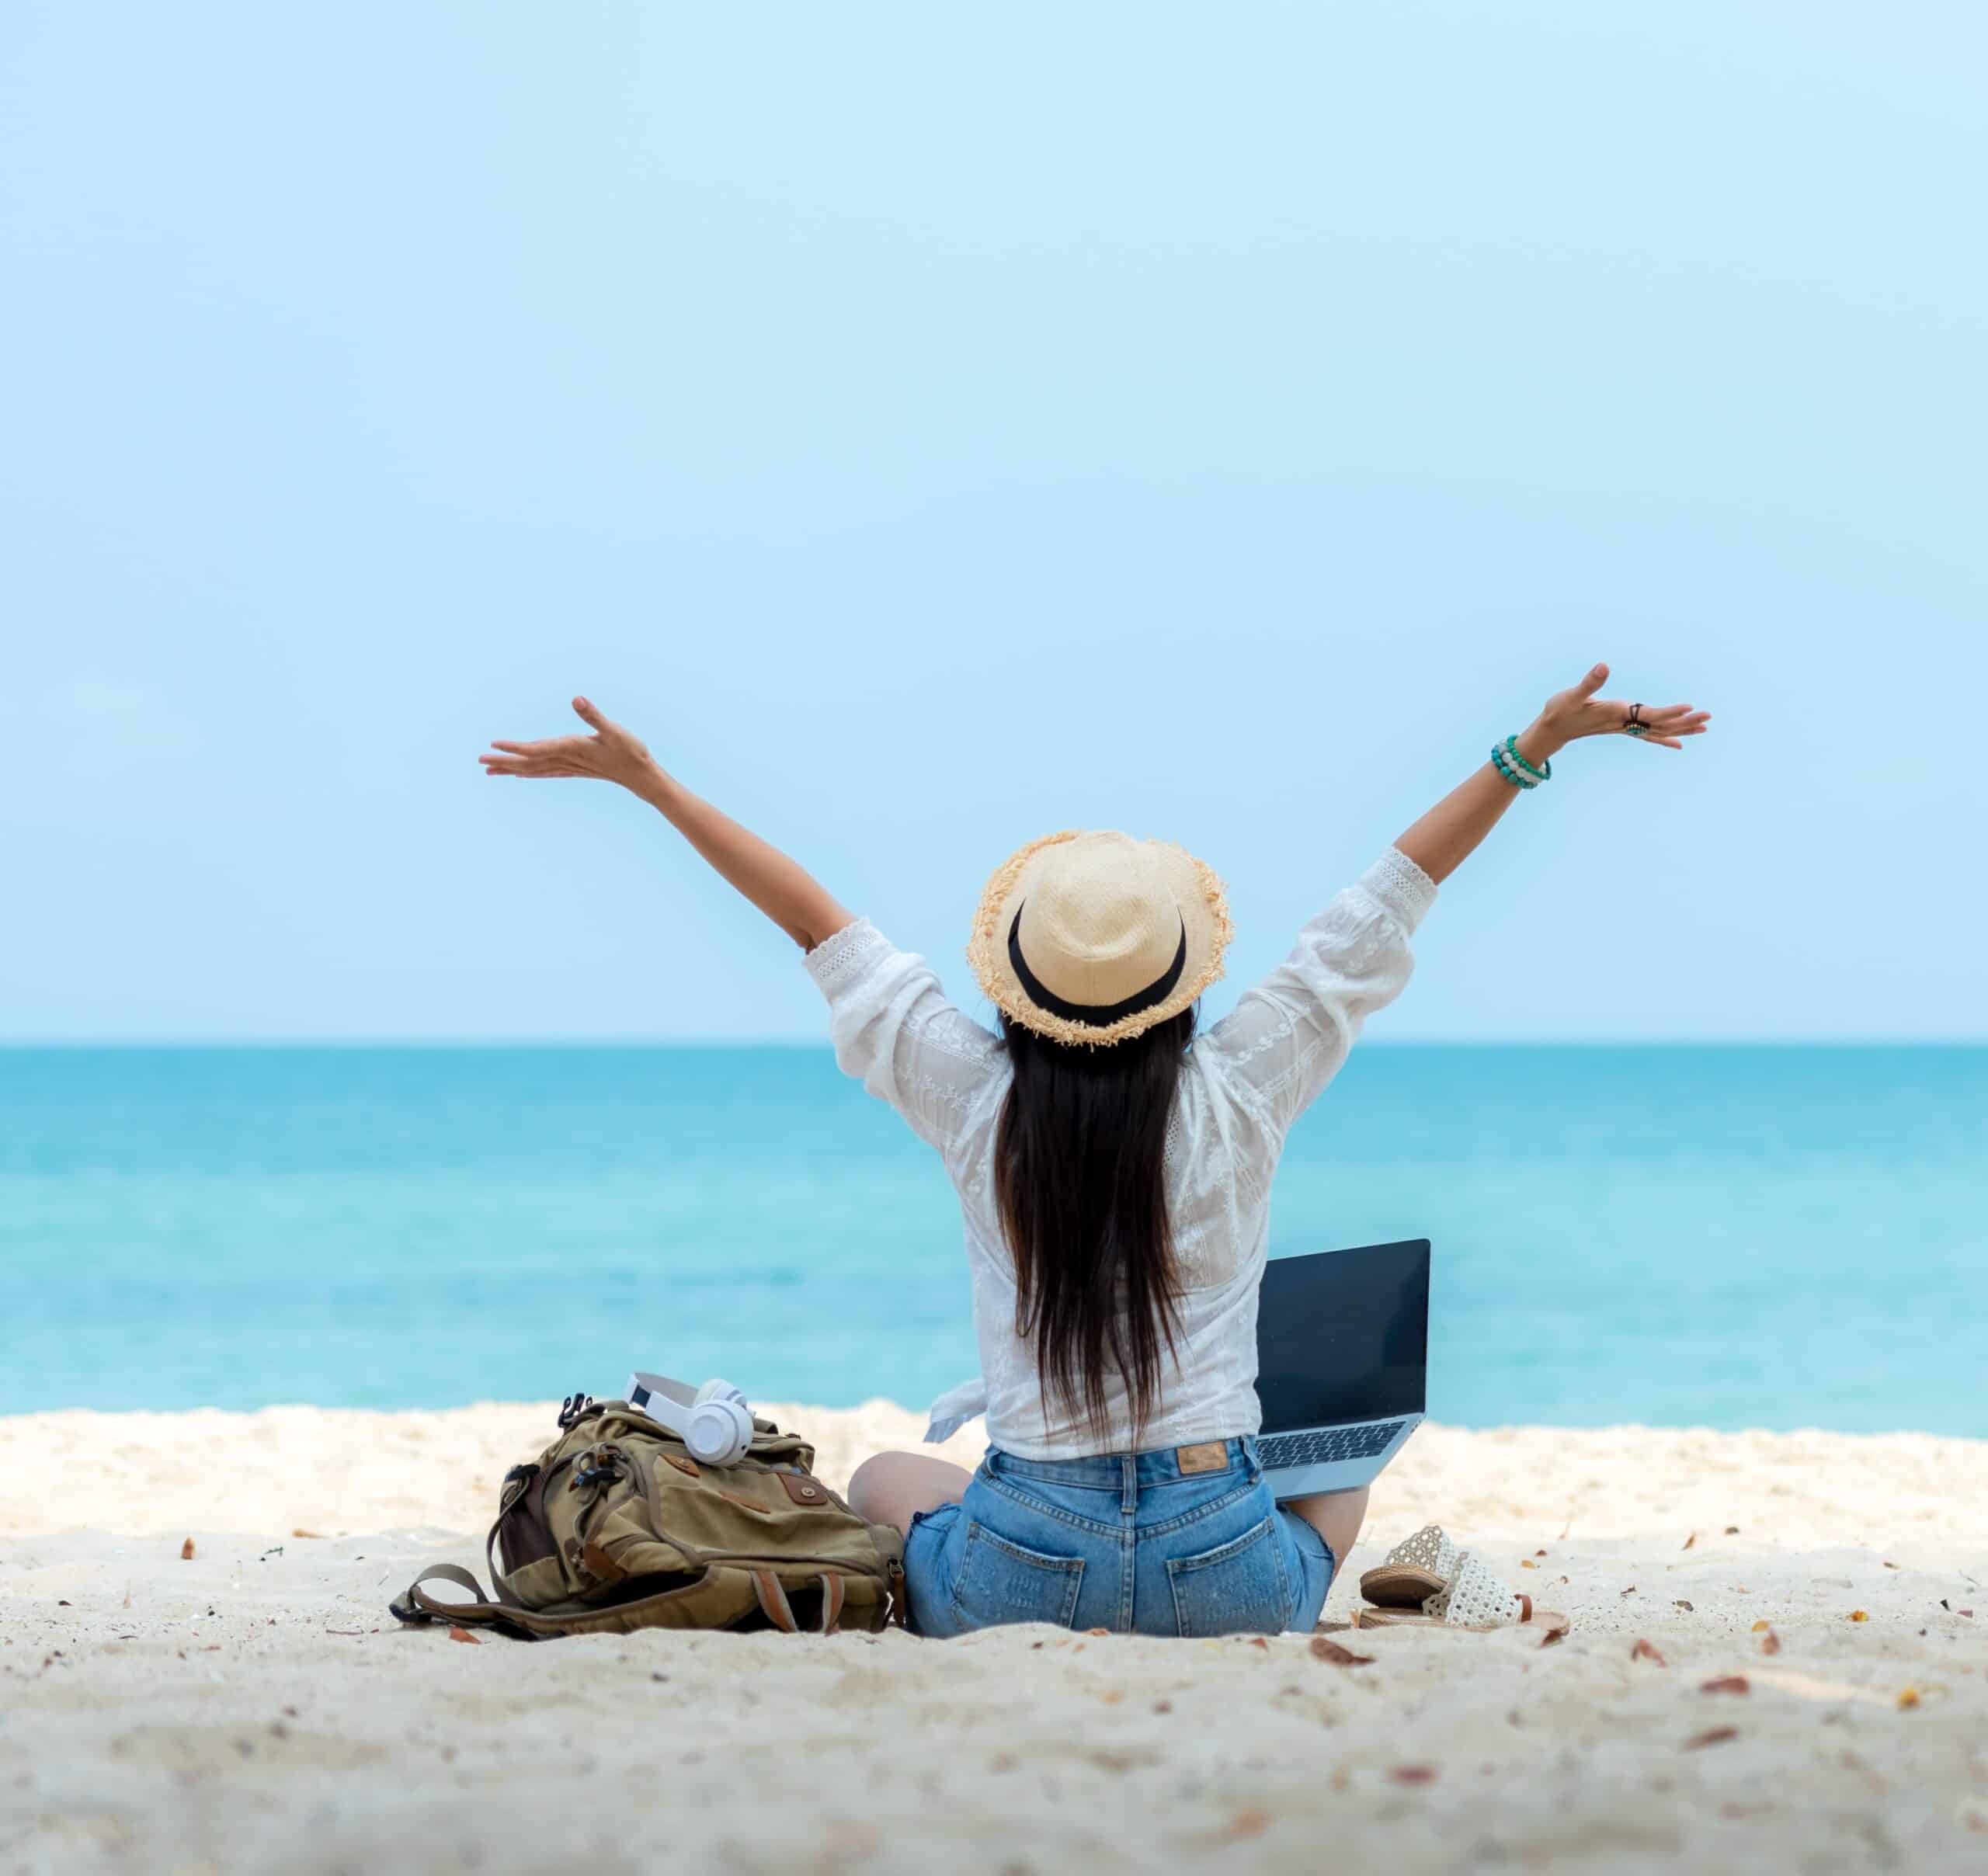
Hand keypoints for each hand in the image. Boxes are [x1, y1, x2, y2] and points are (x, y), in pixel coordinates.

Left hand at [479, 697, 661, 793]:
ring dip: (511, 769)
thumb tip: (577, 699)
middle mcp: (567, 760)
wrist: (642, 776)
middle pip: (529, 762)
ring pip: (534, 769)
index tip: (493, 746)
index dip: (514, 748)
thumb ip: (594, 716)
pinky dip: (529, 772)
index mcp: (572, 748)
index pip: (537, 749)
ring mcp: (569, 767)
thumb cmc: (631, 752)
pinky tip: (519, 774)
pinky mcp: (574, 769)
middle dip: (504, 761)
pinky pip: (544, 772)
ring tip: (490, 770)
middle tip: (480, 761)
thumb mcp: (614, 730)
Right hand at [1527, 663, 1710, 756]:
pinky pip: (1649, 734)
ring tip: (1704, 726)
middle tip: (1708, 716)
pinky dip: (1666, 737)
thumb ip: (1589, 682)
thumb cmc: (1559, 711)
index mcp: (1616, 714)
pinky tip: (1679, 743)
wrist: (1552, 730)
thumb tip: (1603, 666)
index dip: (1669, 712)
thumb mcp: (1572, 695)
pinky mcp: (1621, 727)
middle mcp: (1624, 723)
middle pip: (1660, 725)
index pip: (1648, 715)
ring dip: (1681, 728)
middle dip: (1684, 721)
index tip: (1689, 707)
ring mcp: (1624, 727)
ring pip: (1658, 730)